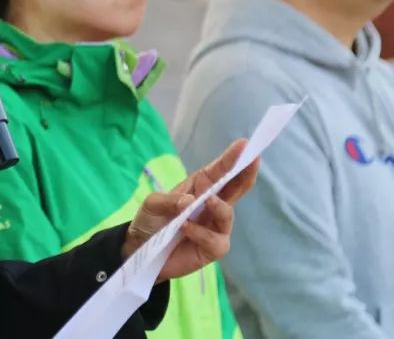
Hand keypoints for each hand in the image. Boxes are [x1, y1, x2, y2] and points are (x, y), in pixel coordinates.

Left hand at [122, 139, 259, 281]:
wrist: (140, 248)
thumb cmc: (150, 220)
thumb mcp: (153, 204)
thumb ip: (169, 201)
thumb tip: (190, 201)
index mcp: (199, 187)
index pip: (220, 172)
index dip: (232, 158)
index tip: (244, 144)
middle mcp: (211, 205)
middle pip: (235, 189)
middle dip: (245, 174)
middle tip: (253, 160)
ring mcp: (214, 227)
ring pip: (228, 215)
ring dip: (220, 207)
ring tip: (208, 201)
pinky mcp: (211, 249)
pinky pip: (216, 241)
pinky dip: (201, 233)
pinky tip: (185, 227)